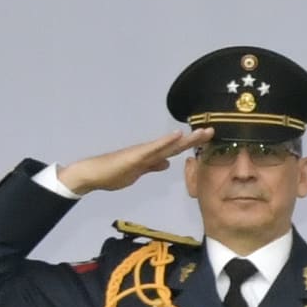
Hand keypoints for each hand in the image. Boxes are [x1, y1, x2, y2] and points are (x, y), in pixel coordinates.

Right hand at [51, 124, 198, 199]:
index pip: (175, 150)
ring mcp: (142, 152)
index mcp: (151, 157)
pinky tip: (177, 136)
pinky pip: (153, 148)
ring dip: (186, 139)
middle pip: (176, 145)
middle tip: (212, 131)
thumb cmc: (113, 174)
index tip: (207, 141)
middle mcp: (149, 151)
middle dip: (194, 139)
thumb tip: (166, 164)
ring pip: (168, 144)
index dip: (191, 145)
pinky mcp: (135, 156)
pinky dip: (166, 141)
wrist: (93, 175)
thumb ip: (152, 166)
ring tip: (202, 132)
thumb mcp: (138, 172)